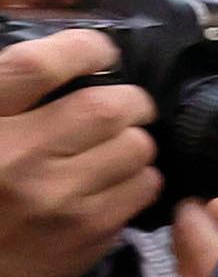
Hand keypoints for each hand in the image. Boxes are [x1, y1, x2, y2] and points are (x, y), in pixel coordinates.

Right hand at [0, 31, 155, 276]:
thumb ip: (13, 95)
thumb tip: (68, 57)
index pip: (37, 66)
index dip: (80, 48)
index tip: (100, 49)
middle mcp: (20, 155)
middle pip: (104, 108)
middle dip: (131, 100)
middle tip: (131, 104)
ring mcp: (60, 196)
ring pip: (135, 147)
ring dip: (139, 140)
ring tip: (124, 143)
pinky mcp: (92, 228)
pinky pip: (144, 186)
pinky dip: (144, 175)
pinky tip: (124, 177)